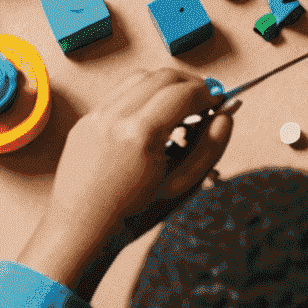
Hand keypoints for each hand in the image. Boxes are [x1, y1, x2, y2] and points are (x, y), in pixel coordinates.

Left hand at [18, 65, 232, 289]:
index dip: (208, 94)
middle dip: (189, 84)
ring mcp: (96, 115)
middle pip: (164, 76)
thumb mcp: (180, 186)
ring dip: (164, 86)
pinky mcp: (85, 120)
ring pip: (140, 77)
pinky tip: (148, 120)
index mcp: (141, 135)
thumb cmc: (130, 216)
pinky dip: (141, 96)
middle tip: (201, 102)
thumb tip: (226, 116)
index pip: (185, 93)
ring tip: (175, 110)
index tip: (217, 102)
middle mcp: (116, 117)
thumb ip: (210, 148)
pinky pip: (119, 94)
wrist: (81, 232)